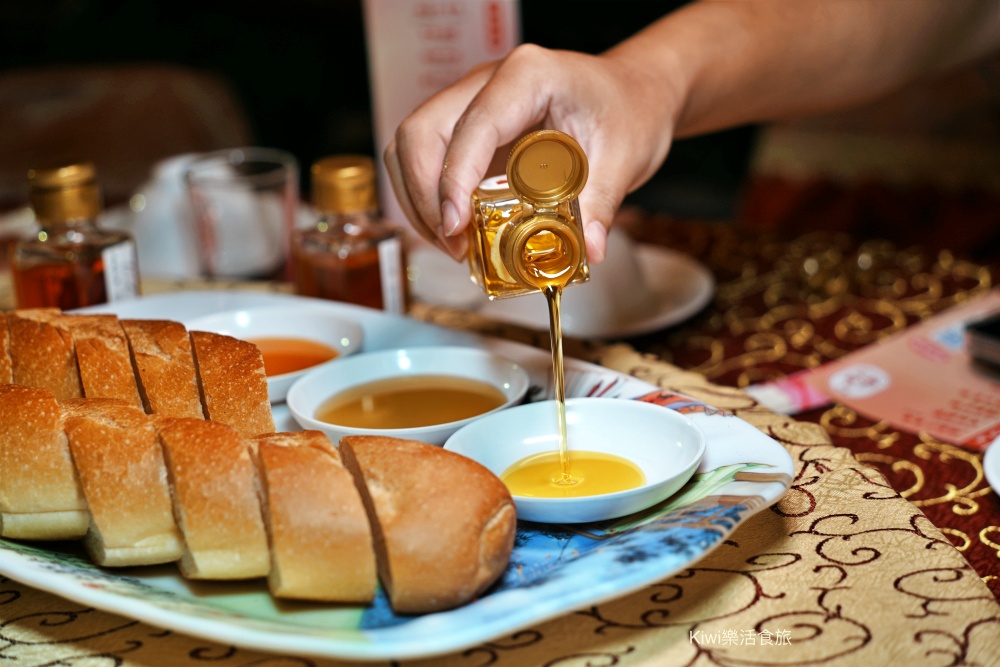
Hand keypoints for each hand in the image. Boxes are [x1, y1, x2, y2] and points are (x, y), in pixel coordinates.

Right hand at [383, 43, 679, 263]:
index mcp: (527, 77)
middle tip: (455, 245)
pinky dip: (430, 199)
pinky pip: (429, 160)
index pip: (471, 127)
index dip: (453, 180)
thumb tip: (586, 250)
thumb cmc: (629, 109)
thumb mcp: (624, 156)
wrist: (633, 94)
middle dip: (424, 196)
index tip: (456, 227)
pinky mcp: (469, 128)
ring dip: (419, 200)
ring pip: (411, 146)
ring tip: (453, 245)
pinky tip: (457, 232)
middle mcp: (487, 82)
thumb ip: (601, 203)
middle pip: (421, 133)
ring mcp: (472, 103)